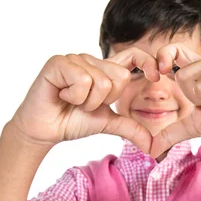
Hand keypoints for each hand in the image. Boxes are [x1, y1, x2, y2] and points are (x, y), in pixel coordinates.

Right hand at [10, 49, 159, 152]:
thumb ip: (130, 128)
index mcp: (104, 70)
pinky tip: (61, 95)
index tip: (156, 76)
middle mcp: (91, 60)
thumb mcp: (107, 124)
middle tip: (84, 104)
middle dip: (105, 101)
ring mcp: (75, 59)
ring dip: (87, 102)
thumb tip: (153, 145)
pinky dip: (75, 96)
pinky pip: (83, 80)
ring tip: (71, 101)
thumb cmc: (71, 121)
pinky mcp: (59, 62)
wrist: (44, 130)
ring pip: (101, 82)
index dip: (148, 62)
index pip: (134, 55)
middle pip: (120, 77)